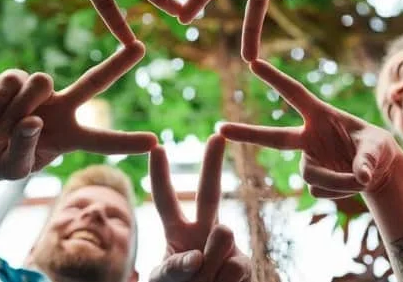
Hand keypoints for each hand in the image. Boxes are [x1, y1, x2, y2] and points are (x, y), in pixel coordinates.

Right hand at [0, 41, 156, 179]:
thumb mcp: (10, 169)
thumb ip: (24, 151)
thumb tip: (33, 121)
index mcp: (70, 137)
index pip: (103, 140)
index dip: (128, 142)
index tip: (155, 142)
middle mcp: (62, 109)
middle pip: (95, 82)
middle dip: (118, 64)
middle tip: (140, 47)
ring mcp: (41, 91)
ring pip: (42, 83)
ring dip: (17, 109)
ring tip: (2, 126)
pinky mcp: (16, 77)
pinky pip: (13, 83)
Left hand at [149, 135, 250, 281]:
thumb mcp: (163, 281)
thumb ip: (174, 268)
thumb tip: (198, 257)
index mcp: (178, 231)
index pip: (166, 200)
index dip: (160, 175)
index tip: (157, 147)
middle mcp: (204, 231)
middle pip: (209, 193)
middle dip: (213, 163)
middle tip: (216, 136)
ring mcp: (227, 246)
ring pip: (223, 236)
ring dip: (209, 266)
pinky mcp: (245, 265)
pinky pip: (234, 269)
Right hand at [220, 60, 401, 198]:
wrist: (379, 173)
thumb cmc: (378, 148)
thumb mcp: (379, 148)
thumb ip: (368, 160)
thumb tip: (360, 178)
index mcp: (320, 115)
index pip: (294, 94)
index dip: (275, 78)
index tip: (253, 62)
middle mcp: (308, 137)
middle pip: (273, 138)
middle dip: (246, 134)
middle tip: (219, 128)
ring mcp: (308, 160)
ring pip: (312, 176)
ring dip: (339, 180)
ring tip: (361, 177)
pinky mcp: (313, 182)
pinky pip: (321, 192)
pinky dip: (342, 190)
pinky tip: (354, 184)